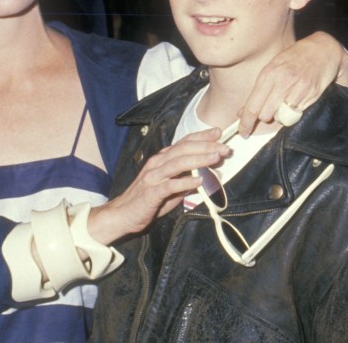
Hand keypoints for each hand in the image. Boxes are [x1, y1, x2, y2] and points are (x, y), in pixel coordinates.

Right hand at [88, 129, 230, 243]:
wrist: (122, 215)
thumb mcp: (169, 187)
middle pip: (183, 149)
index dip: (201, 136)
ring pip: (178, 163)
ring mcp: (153, 176)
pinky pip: (170, 185)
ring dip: (199, 159)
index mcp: (161, 159)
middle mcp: (157, 163)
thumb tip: (206, 177)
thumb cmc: (147, 201)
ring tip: (216, 157)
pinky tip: (199, 181)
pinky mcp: (151, 192)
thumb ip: (184, 180)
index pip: (184, 142)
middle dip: (206, 146)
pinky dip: (186, 182)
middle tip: (224, 147)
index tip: (218, 132)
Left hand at [238, 31, 347, 135]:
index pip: (253, 106)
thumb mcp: (273, 67)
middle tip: (271, 107)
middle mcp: (282, 82)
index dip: (246, 123)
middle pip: (265, 115)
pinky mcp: (311, 96)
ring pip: (281, 117)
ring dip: (281, 115)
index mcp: (269, 74)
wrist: (323, 49)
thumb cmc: (296, 57)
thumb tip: (241, 113)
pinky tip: (297, 100)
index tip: (243, 132)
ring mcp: (298, 90)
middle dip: (266, 116)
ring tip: (286, 101)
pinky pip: (296, 115)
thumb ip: (258, 90)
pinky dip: (294, 112)